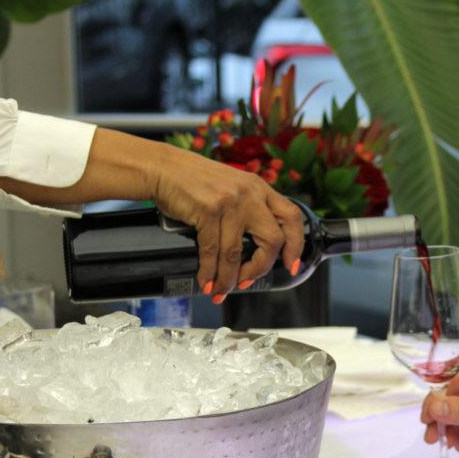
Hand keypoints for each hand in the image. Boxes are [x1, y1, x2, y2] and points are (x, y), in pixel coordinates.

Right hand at [0, 128, 304, 300]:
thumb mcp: (231, 187)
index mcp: (260, 188)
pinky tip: (206, 282)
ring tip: (222, 290)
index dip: (296, 244)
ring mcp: (231, 202)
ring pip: (239, 252)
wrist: (161, 167)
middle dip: (263, 267)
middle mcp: (251, 193)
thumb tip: (257, 245)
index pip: (292, 216)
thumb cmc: (194, 181)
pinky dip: (210, 272)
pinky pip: (214, 251)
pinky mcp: (209, 211)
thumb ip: (249, 208)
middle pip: (273, 239)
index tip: (293, 264)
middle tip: (249, 280)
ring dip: (230, 277)